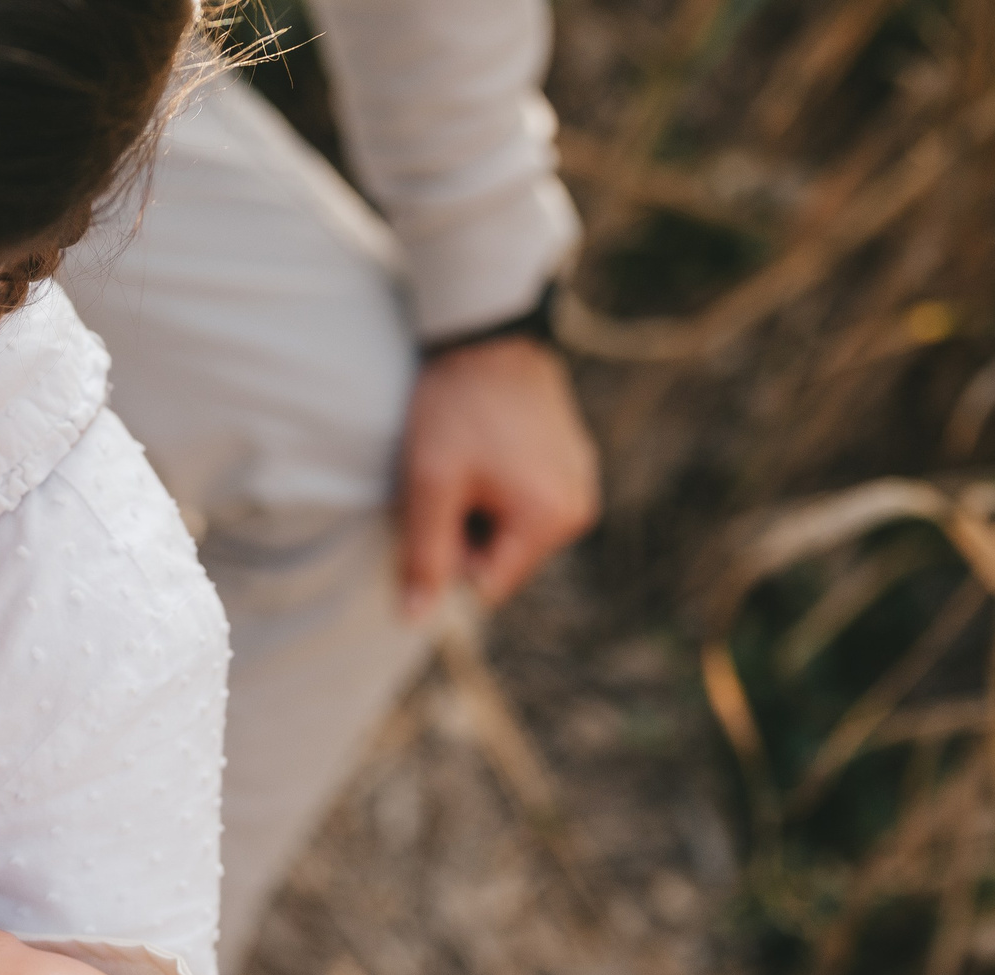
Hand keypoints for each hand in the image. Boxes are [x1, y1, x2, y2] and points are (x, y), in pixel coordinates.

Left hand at [397, 337, 600, 620]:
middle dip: (466, 533)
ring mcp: (580, 484)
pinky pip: (524, 502)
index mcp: (551, 521)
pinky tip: (486, 448)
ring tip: (468, 460)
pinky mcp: (572, 463)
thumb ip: (425, 555)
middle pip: (502, 560)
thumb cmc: (456, 407)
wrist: (487, 333)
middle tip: (449, 478)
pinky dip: (498, 488)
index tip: (438, 507)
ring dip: (479, 510)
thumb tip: (414, 621)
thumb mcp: (430, 483)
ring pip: (509, 532)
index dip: (450, 558)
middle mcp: (579, 509)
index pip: (488, 585)